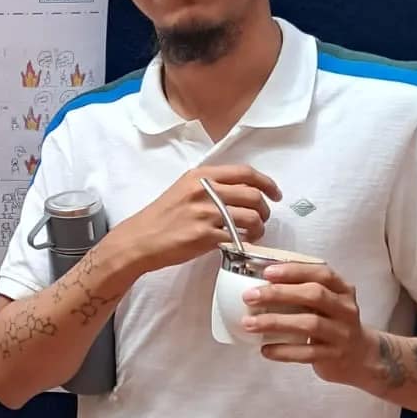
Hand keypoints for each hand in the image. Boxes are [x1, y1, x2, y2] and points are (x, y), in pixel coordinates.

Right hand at [114, 165, 281, 275]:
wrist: (140, 240)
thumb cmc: (161, 216)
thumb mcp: (183, 190)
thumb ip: (210, 186)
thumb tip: (241, 191)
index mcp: (200, 176)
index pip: (245, 173)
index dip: (267, 183)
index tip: (276, 194)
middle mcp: (204, 191)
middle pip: (253, 195)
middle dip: (265, 209)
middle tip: (263, 218)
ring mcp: (205, 214)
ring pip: (251, 217)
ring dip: (260, 227)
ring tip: (254, 234)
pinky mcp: (205, 236)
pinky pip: (239, 238)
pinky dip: (246, 242)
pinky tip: (242, 244)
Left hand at [241, 261, 367, 383]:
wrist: (359, 356)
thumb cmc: (332, 321)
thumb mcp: (326, 300)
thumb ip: (301, 289)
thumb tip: (258, 282)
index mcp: (342, 289)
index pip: (321, 273)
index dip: (294, 271)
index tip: (267, 272)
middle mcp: (345, 309)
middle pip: (314, 295)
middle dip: (279, 294)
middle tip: (249, 297)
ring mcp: (342, 333)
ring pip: (309, 324)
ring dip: (275, 322)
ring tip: (249, 324)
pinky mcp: (334, 355)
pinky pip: (307, 353)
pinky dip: (284, 351)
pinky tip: (265, 349)